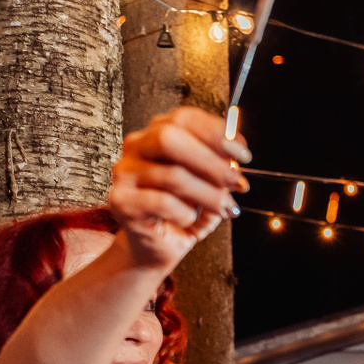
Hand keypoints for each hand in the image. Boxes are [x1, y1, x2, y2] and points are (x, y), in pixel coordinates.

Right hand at [108, 107, 250, 272]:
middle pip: (170, 138)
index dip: (216, 133)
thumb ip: (218, 164)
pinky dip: (185, 214)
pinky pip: (162, 203)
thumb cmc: (182, 210)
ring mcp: (125, 173)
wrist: (157, 245)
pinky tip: (190, 220)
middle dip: (210, 161)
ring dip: (208, 194)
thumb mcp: (207, 183)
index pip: (183, 118)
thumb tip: (235, 156)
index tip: (242, 154)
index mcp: (156, 132)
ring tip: (225, 207)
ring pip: (172, 176)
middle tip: (235, 182)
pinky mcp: (121, 201)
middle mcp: (136, 147)